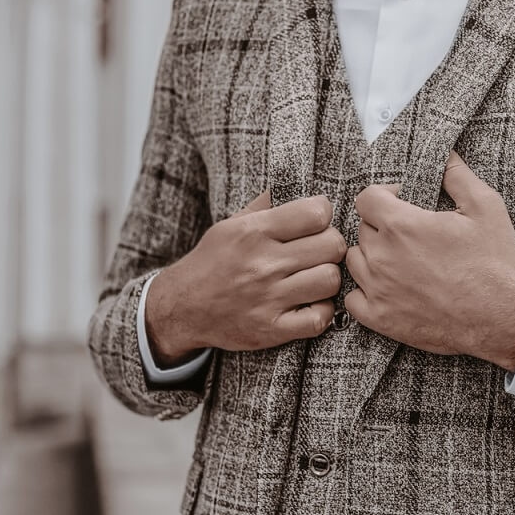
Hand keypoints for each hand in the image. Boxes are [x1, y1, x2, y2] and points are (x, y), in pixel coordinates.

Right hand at [146, 191, 346, 366]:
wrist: (181, 307)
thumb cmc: (213, 261)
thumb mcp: (232, 224)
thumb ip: (267, 205)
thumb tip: (301, 185)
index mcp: (253, 232)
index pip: (316, 213)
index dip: (323, 214)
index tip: (315, 222)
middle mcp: (262, 264)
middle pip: (332, 246)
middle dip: (331, 245)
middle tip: (318, 251)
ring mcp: (268, 299)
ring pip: (331, 280)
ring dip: (327, 278)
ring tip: (314, 277)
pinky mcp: (272, 329)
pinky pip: (320, 318)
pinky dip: (321, 311)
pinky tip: (310, 303)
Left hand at [344, 151, 514, 371]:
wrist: (502, 318)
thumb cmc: (494, 263)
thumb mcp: (485, 207)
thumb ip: (457, 175)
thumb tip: (444, 155)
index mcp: (401, 226)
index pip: (366, 198)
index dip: (384, 196)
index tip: (401, 203)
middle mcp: (382, 256)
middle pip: (362, 229)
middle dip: (382, 226)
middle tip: (409, 235)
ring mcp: (377, 290)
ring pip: (355, 261)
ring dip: (372, 257)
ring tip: (399, 261)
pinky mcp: (380, 318)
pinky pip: (353, 299)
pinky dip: (366, 293)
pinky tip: (387, 289)